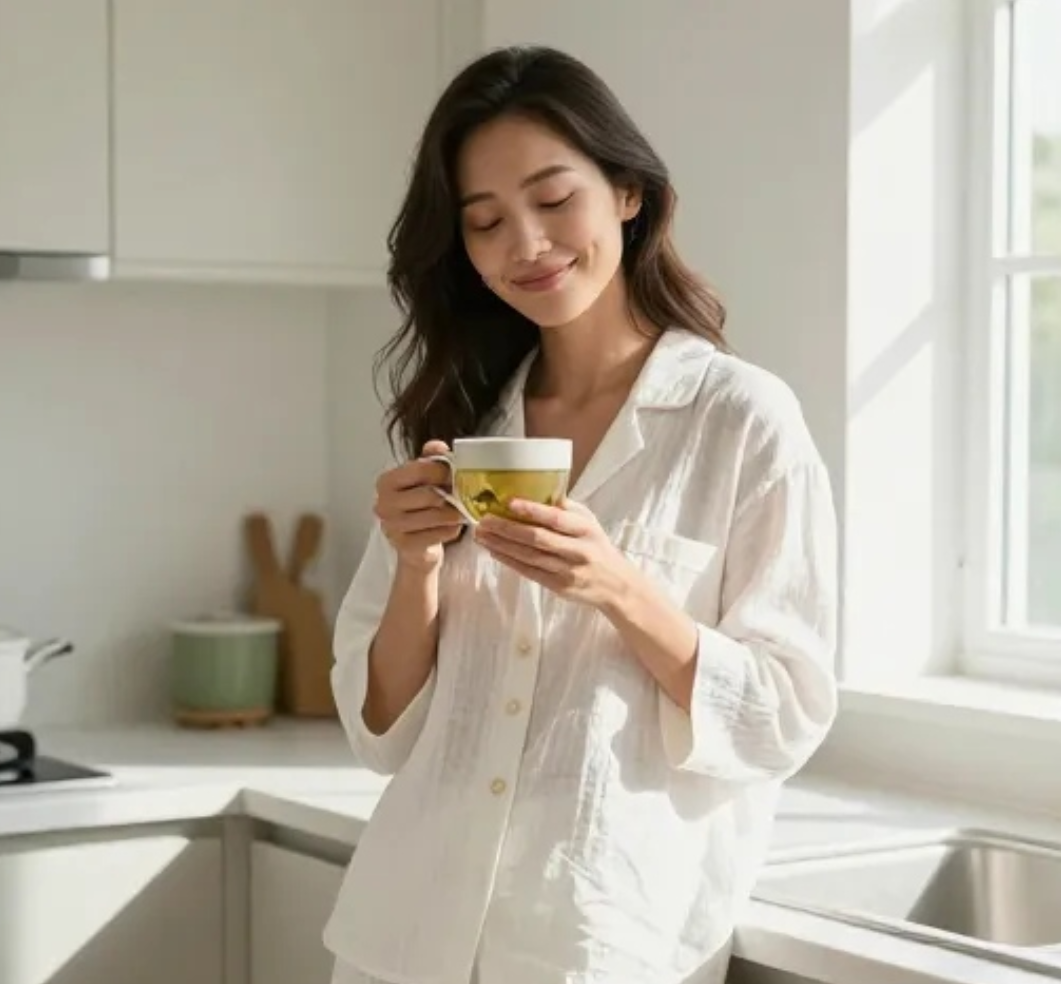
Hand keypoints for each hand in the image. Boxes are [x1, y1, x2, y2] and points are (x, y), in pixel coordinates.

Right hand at [374, 440, 463, 572]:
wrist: (414, 544)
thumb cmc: (419, 505)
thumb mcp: (422, 479)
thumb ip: (430, 459)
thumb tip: (438, 445)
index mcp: (386, 482)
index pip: (420, 469)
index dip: (443, 471)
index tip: (455, 475)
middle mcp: (384, 503)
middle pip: (430, 494)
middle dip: (451, 495)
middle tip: (461, 496)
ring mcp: (392, 526)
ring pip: (436, 515)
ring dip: (454, 513)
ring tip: (459, 511)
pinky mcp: (404, 545)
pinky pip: (439, 534)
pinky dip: (451, 530)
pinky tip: (452, 527)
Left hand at [473, 498, 631, 608]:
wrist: (616, 585)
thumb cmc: (597, 547)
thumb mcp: (590, 523)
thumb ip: (566, 509)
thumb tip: (536, 490)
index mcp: (586, 530)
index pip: (556, 518)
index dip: (532, 510)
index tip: (509, 502)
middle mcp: (577, 550)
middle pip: (536, 538)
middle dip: (506, 529)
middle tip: (484, 520)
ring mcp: (567, 571)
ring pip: (528, 556)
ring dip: (501, 545)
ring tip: (482, 535)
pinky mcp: (558, 586)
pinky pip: (529, 572)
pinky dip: (509, 561)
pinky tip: (494, 551)